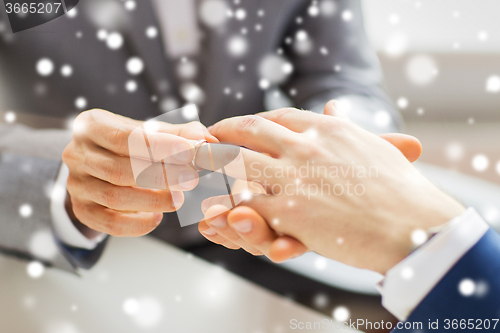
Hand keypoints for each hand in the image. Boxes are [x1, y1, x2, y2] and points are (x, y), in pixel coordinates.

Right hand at [62, 109, 216, 236]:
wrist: (98, 165)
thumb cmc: (130, 146)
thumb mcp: (150, 133)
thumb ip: (179, 135)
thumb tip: (208, 140)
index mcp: (92, 126)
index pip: (128, 138)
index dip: (161, 146)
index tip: (191, 153)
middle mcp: (77, 154)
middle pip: (120, 169)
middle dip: (161, 176)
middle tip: (191, 180)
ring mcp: (76, 184)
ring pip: (115, 197)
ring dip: (152, 200)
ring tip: (178, 200)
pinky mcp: (81, 210)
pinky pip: (108, 223)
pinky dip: (136, 224)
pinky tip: (157, 218)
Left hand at [200, 102, 464, 273]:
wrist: (416, 226)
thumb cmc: (400, 190)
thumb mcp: (372, 147)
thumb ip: (346, 126)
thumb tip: (334, 105)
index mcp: (327, 129)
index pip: (277, 117)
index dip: (250, 121)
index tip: (233, 125)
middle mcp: (307, 146)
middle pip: (250, 131)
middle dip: (222, 132)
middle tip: (201, 136)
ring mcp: (295, 177)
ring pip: (238, 162)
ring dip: (210, 160)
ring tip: (189, 160)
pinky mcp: (290, 211)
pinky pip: (247, 202)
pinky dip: (225, 199)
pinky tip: (208, 197)